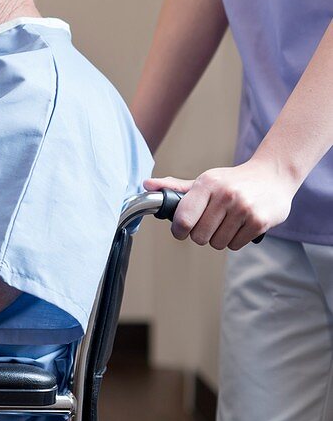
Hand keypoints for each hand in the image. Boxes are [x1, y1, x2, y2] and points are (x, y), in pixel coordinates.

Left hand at [144, 158, 297, 249]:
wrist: (273, 175)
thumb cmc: (233, 181)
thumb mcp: (205, 180)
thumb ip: (177, 187)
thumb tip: (147, 185)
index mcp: (207, 184)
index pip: (183, 219)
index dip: (179, 231)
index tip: (181, 231)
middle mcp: (225, 195)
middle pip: (199, 236)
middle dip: (201, 235)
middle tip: (209, 224)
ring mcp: (244, 209)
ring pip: (218, 243)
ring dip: (219, 238)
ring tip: (227, 223)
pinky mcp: (259, 221)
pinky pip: (236, 245)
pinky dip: (236, 240)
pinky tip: (241, 225)